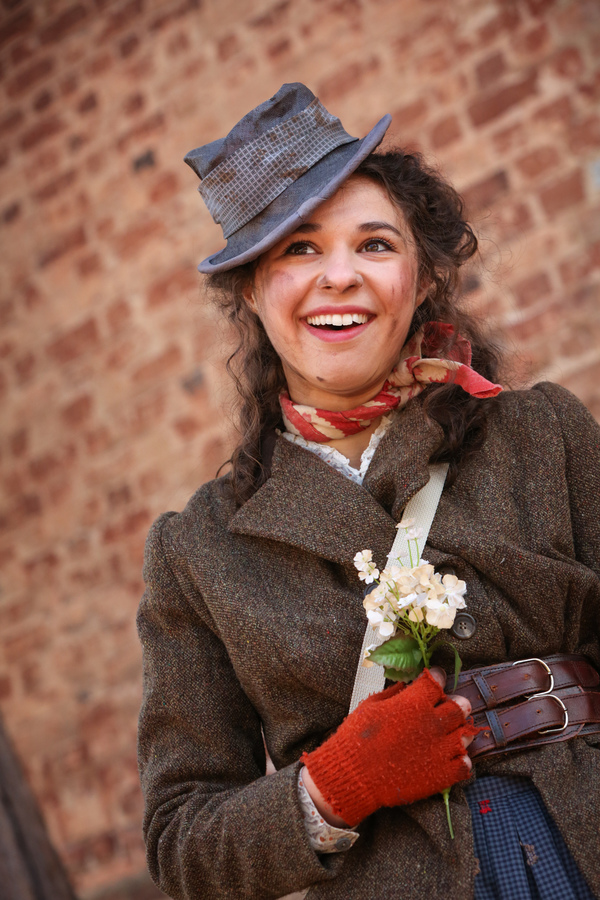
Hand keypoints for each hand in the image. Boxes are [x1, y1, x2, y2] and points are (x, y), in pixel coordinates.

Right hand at [302, 668, 476, 826]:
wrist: (352, 776)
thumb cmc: (356, 738)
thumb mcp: (372, 705)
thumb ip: (395, 693)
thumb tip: (407, 685)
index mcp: (414, 703)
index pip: (437, 681)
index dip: (436, 678)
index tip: (433, 680)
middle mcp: (433, 723)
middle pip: (460, 706)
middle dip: (454, 704)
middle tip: (443, 709)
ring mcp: (440, 750)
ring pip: (466, 734)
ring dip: (458, 731)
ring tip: (446, 735)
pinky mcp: (442, 775)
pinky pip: (465, 764)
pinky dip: (460, 760)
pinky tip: (448, 759)